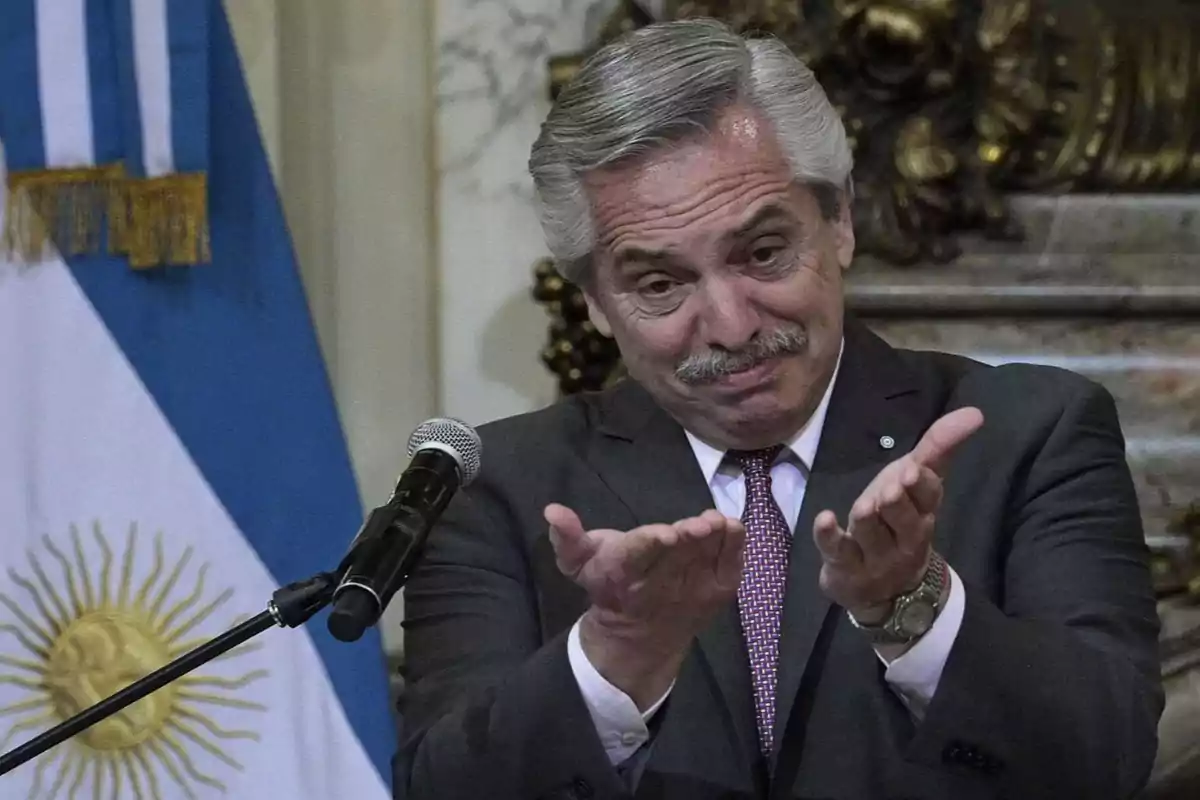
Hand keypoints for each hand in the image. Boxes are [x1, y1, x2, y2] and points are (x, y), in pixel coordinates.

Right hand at [545, 504, 744, 707]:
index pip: (637, 556)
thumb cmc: (609, 586)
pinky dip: (735, 548)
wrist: (640, 635)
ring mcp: (693, 590)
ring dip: (714, 541)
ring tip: (719, 522)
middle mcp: (661, 583)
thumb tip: (552, 510)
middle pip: (676, 557)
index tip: (666, 532)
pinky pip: (730, 569)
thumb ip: (568, 538)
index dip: (651, 543)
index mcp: (624, 573)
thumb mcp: (579, 564)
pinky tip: (733, 527)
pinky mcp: (717, 593)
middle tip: (700, 524)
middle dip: (689, 540)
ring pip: (705, 560)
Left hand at [813, 407, 983, 623]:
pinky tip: (824, 519)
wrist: (887, 589)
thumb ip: (938, 448)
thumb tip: (975, 412)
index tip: (912, 469)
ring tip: (864, 507)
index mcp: (923, 512)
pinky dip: (829, 536)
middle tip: (891, 489)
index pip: (928, 497)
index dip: (920, 485)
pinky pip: (837, 551)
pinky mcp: (846, 566)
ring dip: (867, 519)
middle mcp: (904, 537)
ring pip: (871, 536)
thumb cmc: (898, 521)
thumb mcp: (915, 482)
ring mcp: (875, 555)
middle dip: (897, 504)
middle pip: (904, 521)